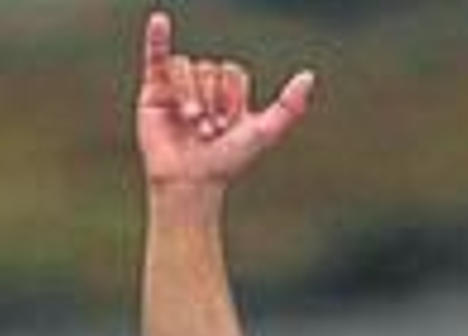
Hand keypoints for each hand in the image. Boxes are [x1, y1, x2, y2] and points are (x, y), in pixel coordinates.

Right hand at [136, 11, 314, 190]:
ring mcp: (181, 89)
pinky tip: (160, 22)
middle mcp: (207, 90)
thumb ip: (290, 106)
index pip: (234, 71)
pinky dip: (156, 37)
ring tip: (193, 122)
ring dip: (192, 96)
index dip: (233, 95)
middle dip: (212, 99)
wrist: (192, 178)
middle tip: (210, 129)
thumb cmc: (227, 160)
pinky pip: (157, 56)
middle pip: (211, 68)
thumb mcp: (266, 132)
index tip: (231, 124)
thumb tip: (308, 76)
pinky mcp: (155, 91)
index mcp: (231, 96)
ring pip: (189, 67)